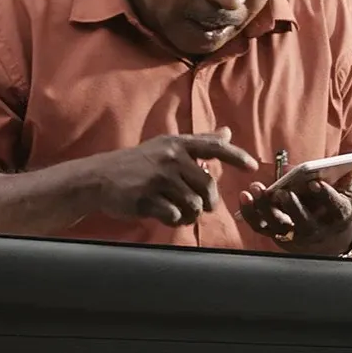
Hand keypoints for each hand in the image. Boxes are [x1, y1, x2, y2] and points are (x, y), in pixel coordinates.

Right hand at [84, 129, 257, 226]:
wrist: (99, 177)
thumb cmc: (137, 162)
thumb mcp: (167, 146)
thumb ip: (199, 141)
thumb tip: (227, 132)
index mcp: (177, 144)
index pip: (213, 147)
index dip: (236, 156)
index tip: (252, 167)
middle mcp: (170, 158)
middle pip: (208, 186)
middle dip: (209, 202)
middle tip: (202, 207)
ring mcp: (158, 178)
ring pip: (194, 204)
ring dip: (191, 214)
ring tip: (180, 212)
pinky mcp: (146, 198)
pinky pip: (175, 216)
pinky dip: (175, 220)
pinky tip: (166, 215)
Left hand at [238, 176, 351, 249]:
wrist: (327, 242)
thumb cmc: (333, 212)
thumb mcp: (345, 197)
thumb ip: (347, 181)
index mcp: (336, 216)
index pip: (333, 206)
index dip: (324, 194)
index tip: (315, 182)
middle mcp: (315, 229)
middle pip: (302, 220)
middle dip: (292, 206)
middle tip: (282, 192)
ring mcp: (294, 234)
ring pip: (277, 224)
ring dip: (264, 207)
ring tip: (257, 188)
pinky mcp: (275, 235)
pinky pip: (260, 226)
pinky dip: (250, 212)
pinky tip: (245, 196)